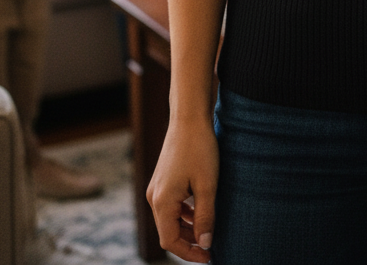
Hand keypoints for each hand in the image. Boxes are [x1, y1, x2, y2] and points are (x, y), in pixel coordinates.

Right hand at [147, 117, 217, 261]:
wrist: (189, 117)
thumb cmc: (199, 148)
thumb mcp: (207, 185)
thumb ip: (206, 217)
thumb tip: (205, 244)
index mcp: (162, 202)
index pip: (170, 241)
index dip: (189, 252)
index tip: (209, 256)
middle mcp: (154, 197)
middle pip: (169, 231)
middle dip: (189, 242)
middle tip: (212, 246)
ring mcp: (157, 188)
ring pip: (170, 219)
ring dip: (188, 228)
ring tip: (210, 230)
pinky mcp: (163, 180)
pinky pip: (172, 206)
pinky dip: (185, 214)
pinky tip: (201, 211)